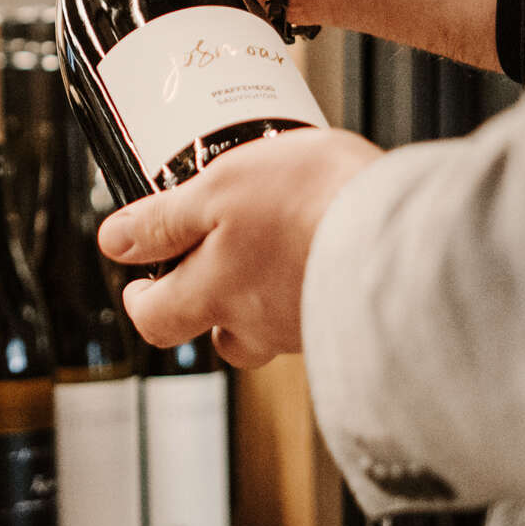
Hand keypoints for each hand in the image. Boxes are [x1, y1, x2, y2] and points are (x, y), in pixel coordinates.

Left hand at [99, 127, 381, 367]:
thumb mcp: (217, 190)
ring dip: (268, 294)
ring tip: (281, 243)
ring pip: (274, 325)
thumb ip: (164, 220)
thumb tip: (115, 241)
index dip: (141, 297)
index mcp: (214, 295)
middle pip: (219, 335)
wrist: (408, 234)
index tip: (141, 276)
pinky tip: (330, 245)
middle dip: (208, 305)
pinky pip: (322, 311)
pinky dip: (317, 284)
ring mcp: (310, 327)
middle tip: (212, 264)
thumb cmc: (312, 206)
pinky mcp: (355, 320)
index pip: (155, 320)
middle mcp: (260, 325)